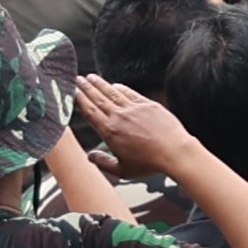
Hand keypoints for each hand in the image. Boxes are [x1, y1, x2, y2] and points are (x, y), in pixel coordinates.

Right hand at [71, 77, 193, 175]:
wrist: (175, 152)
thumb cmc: (149, 163)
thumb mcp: (122, 170)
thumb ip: (103, 162)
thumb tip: (90, 156)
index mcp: (110, 132)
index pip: (90, 112)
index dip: (80, 101)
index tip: (73, 92)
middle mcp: (120, 117)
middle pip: (98, 99)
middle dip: (86, 88)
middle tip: (77, 79)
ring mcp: (135, 109)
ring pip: (113, 93)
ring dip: (101, 84)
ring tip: (91, 77)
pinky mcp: (149, 105)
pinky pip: (131, 93)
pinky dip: (121, 88)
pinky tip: (115, 85)